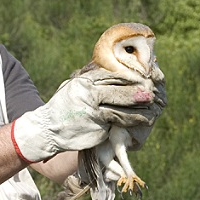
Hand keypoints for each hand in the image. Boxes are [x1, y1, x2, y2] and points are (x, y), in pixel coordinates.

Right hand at [12, 67, 161, 162]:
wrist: (47, 130)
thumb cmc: (63, 108)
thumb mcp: (73, 88)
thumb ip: (90, 80)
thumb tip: (112, 70)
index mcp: (83, 81)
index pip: (110, 74)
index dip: (128, 75)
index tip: (142, 76)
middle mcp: (88, 93)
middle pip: (119, 88)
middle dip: (137, 90)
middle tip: (152, 90)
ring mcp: (92, 110)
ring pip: (121, 106)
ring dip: (139, 106)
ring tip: (152, 106)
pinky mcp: (96, 125)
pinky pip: (118, 121)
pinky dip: (133, 120)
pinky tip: (143, 120)